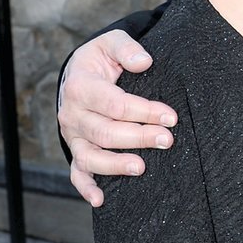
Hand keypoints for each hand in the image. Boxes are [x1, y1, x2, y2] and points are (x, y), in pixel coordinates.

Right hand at [58, 31, 175, 205]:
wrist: (79, 74)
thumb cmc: (101, 60)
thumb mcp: (111, 43)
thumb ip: (127, 48)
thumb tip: (145, 62)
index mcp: (81, 87)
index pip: (114, 104)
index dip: (143, 111)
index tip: (170, 116)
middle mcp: (72, 114)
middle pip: (105, 132)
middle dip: (138, 137)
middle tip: (167, 140)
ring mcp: (72, 136)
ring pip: (90, 156)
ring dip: (116, 165)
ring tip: (142, 167)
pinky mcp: (76, 151)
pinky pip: (77, 173)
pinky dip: (86, 188)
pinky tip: (101, 200)